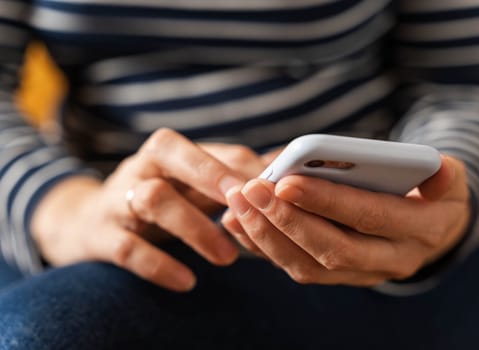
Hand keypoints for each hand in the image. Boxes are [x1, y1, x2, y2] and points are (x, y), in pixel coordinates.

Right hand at [31, 129, 264, 291]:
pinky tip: (188, 281)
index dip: (242, 170)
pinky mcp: (102, 235)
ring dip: (194, 227)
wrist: (90, 222)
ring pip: (152, 199)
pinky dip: (158, 264)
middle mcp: (140, 166)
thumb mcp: (189, 184)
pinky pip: (127, 248)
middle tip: (246, 205)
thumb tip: (281, 168)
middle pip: (170, 154)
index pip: (209, 150)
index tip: (274, 192)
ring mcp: (117, 199)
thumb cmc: (158, 198)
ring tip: (228, 257)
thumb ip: (230, 176)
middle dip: (210, 176)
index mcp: (167, 151)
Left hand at [222, 155, 469, 285]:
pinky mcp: (338, 276)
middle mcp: (391, 260)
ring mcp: (362, 274)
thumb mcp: (448, 177)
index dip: (327, 201)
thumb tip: (437, 170)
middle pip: (332, 249)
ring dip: (267, 236)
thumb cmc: (430, 191)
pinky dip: (264, 246)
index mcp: (420, 230)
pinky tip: (240, 221)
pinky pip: (297, 268)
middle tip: (251, 191)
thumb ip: (442, 173)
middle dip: (287, 220)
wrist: (430, 228)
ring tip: (238, 204)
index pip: (369, 217)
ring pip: (308, 266)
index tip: (286, 182)